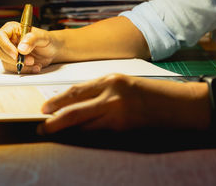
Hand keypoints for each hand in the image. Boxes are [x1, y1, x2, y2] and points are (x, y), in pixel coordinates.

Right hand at [0, 22, 58, 72]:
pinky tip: (35, 67)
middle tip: (30, 60)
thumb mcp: (43, 37)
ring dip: (21, 66)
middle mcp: (9, 41)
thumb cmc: (47, 40)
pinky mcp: (13, 62)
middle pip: (1, 51)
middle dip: (16, 59)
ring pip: (6, 62)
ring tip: (35, 63)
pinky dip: (25, 70)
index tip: (16, 53)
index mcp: (12, 29)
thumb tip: (21, 48)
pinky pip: (13, 69)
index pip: (0, 36)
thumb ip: (32, 39)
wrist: (52, 51)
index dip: (5, 45)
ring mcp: (10, 52)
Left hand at [37, 74, 210, 133]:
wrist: (172, 104)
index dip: (57, 101)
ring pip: (84, 125)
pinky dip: (84, 132)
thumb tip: (70, 101)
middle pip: (75, 111)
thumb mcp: (117, 82)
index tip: (44, 109)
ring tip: (54, 131)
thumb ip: (95, 90)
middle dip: (55, 121)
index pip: (75, 92)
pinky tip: (75, 133)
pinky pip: (97, 131)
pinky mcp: (123, 128)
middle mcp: (112, 97)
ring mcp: (117, 114)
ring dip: (68, 129)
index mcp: (109, 81)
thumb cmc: (142, 91)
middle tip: (42, 127)